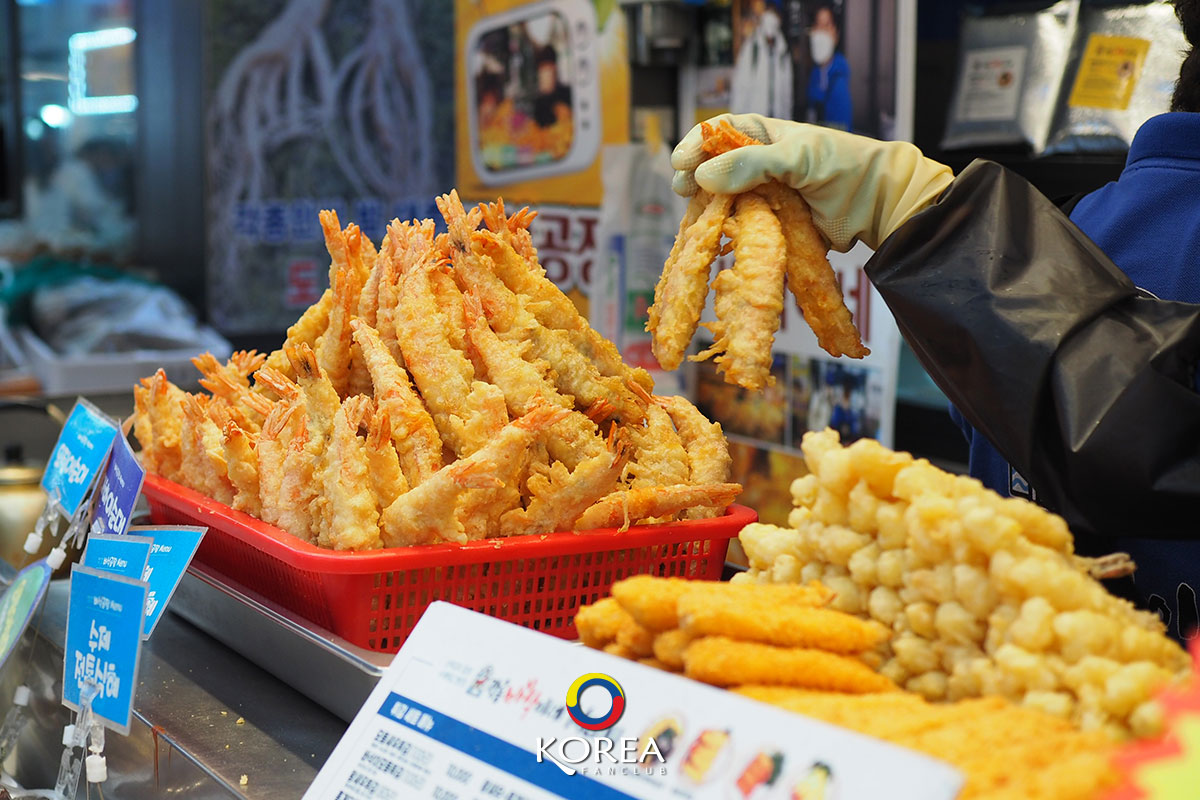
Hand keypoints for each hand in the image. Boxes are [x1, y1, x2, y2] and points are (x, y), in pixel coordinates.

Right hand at [671, 113, 953, 251]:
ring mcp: (765, 196)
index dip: (697, 143)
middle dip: (694, 177)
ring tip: (693, 212)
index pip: (720, 132)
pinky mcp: (773, 225)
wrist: (878, 205)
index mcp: (766, 136)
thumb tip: (701, 176)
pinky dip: (725, 229)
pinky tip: (714, 232)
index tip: (680, 161)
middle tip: (681, 189)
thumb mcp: (796, 157)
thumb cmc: (842, 167)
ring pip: (724, 200)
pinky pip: (742, 226)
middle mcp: (760, 165)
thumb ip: (750, 164)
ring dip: (705, 206)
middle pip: (714, 168)